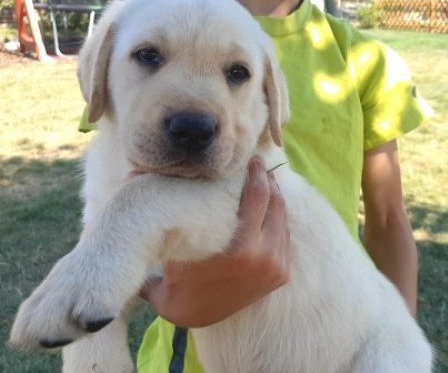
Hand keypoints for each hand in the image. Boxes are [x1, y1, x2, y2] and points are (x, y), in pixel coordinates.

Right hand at [141, 157, 289, 327]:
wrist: (196, 316)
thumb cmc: (177, 281)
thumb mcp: (166, 251)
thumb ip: (155, 215)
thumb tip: (135, 171)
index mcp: (240, 250)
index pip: (258, 197)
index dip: (255, 173)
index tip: (248, 158)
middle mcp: (264, 256)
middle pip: (275, 202)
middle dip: (266, 180)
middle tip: (255, 163)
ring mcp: (276, 266)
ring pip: (282, 217)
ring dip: (273, 197)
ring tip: (260, 180)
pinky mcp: (282, 273)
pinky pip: (284, 235)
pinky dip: (276, 218)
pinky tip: (264, 207)